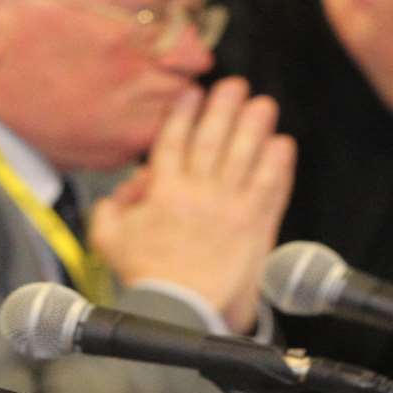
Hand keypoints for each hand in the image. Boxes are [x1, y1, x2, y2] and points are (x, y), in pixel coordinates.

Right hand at [90, 77, 295, 332]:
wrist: (180, 307)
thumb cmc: (146, 276)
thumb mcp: (109, 237)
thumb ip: (114, 205)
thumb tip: (132, 185)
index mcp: (164, 191)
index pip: (174, 141)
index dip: (184, 113)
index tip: (193, 93)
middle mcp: (199, 192)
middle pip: (213, 139)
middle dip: (224, 107)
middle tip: (235, 85)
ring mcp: (230, 206)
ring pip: (245, 156)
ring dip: (255, 127)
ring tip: (263, 105)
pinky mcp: (254, 225)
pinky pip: (270, 187)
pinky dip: (278, 165)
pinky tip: (283, 146)